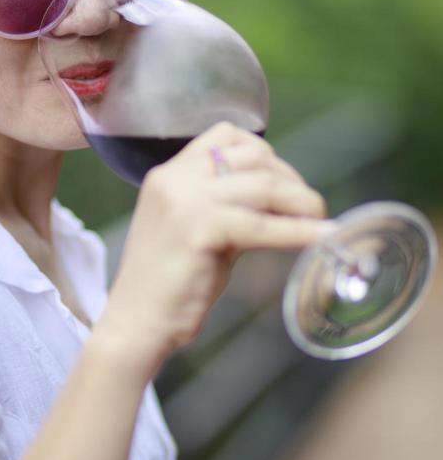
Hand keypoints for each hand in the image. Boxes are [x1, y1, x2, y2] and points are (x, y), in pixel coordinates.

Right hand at [99, 121, 328, 372]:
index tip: (287, 182)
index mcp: (170, 174)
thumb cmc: (170, 285)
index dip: (266, 155)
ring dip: (301, 202)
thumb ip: (229, 207)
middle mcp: (175, 178)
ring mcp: (184, 201)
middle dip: (290, 178)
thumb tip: (282, 199)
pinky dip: (297, 232)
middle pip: (252, 156)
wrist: (137, 323)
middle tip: (310, 207)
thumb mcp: (197, 229)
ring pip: (263, 185)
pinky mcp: (199, 229)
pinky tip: (320, 238)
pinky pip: (262, 224)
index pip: (227, 135)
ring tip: (322, 221)